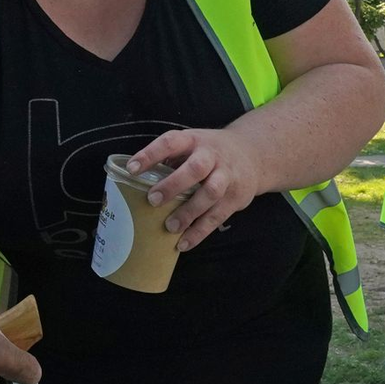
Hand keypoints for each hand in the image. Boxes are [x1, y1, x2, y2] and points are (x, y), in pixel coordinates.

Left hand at [126, 128, 263, 251]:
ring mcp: (226, 176)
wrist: (252, 154)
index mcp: (193, 140)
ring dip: (189, 211)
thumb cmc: (209, 152)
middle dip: (173, 184)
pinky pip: (217, 216)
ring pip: (210, 193)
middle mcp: (211, 156)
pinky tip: (184, 243)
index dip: (150, 154)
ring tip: (170, 226)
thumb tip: (135, 183)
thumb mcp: (191, 145)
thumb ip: (169, 159)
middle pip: (195, 168)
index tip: (132, 169)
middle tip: (153, 200)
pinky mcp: (236, 197)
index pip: (170, 142)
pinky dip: (200, 232)